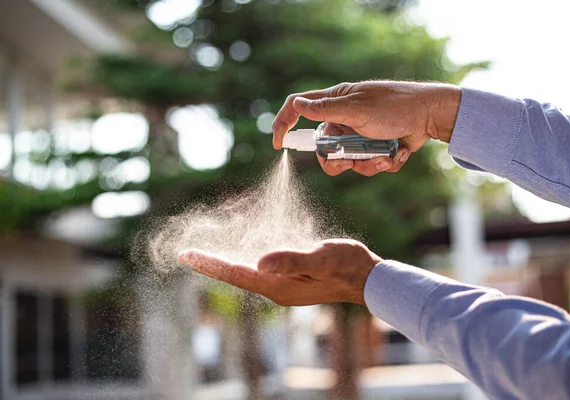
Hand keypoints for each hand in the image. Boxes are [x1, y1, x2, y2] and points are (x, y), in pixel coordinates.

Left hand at [178, 239, 381, 305]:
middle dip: (211, 264)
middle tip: (186, 254)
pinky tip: (237, 253)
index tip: (186, 254)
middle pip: (235, 274)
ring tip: (204, 255)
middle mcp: (276, 287)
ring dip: (224, 262)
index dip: (210, 263)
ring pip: (245, 271)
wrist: (366, 277)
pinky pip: (259, 269)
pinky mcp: (290, 278)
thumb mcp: (320, 259)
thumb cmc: (346, 266)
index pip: (236, 273)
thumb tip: (259, 263)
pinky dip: (243, 259)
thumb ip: (292, 261)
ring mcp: (282, 284)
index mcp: (278, 285)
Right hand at [272, 81, 460, 175]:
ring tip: (384, 156)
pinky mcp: (375, 148)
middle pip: (323, 149)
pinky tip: (398, 152)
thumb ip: (325, 111)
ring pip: (348, 163)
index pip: (299, 109)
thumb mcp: (357, 109)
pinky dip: (383, 163)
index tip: (279, 144)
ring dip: (367, 164)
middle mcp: (343, 119)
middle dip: (337, 160)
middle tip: (349, 160)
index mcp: (334, 103)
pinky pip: (369, 165)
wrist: (430, 116)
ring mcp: (359, 135)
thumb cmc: (394, 106)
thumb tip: (296, 105)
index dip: (284, 124)